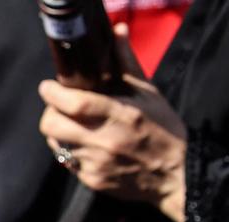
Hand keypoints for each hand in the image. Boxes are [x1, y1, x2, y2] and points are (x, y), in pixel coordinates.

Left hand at [39, 24, 187, 221]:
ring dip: (60, 133)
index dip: (51, 92)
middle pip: (51, 124)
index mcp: (119, 115)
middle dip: (51, 113)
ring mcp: (97, 164)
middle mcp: (104, 141)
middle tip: (62, 109)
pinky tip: (90, 149)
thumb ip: (127, 63)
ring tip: (76, 129)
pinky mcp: (94, 181)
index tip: (50, 87)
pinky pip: (69, 163)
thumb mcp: (149, 95)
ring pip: (56, 143)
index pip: (70, 102)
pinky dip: (74, 154)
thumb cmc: (165, 133)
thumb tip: (117, 32)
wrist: (178, 177)